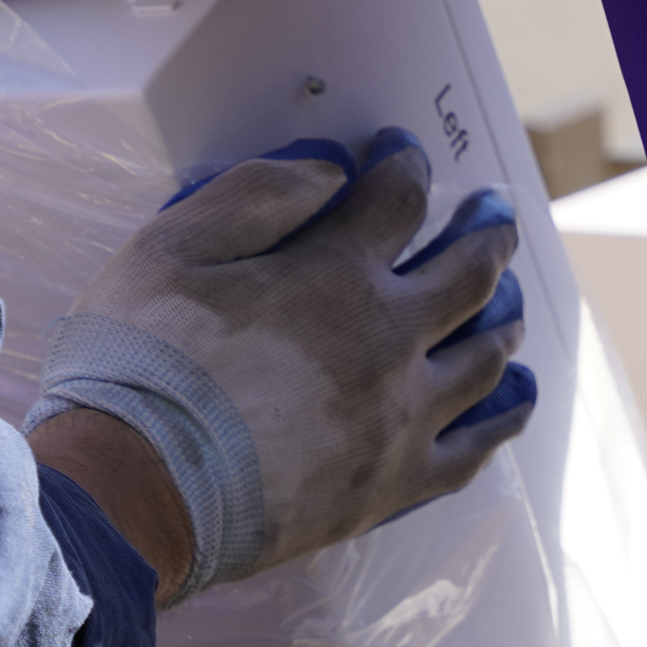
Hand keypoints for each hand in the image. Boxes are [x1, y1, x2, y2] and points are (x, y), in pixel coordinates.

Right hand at [24, 130, 532, 603]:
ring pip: (485, 359)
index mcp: (337, 276)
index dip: (403, 164)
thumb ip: (253, 196)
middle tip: (495, 211)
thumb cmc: (138, 367)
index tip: (400, 151)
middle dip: (487, 231)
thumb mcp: (168, 248)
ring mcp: (400, 419)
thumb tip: (328, 174)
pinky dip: (501, 418)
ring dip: (504, 317)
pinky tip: (511, 400)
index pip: (396, 199)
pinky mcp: (392, 487)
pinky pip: (473, 450)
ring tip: (509, 300)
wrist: (135, 495)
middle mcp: (389, 341)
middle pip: (470, 273)